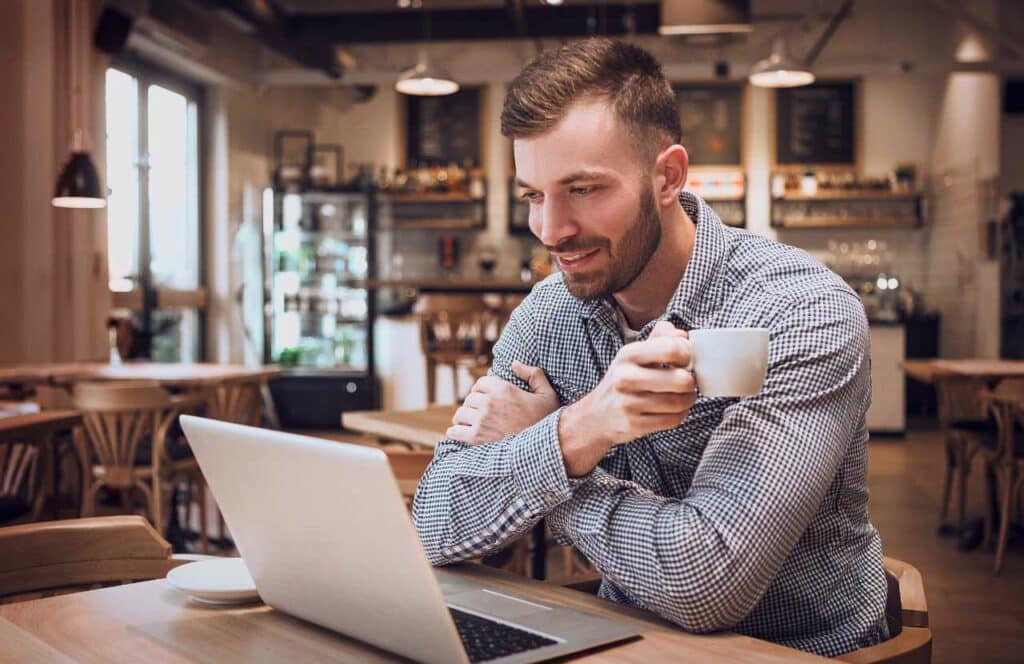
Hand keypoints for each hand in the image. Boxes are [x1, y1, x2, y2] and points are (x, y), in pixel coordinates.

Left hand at [446, 361, 559, 444]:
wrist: (543, 449)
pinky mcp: (475, 438)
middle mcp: (489, 402)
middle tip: (480, 414)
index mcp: (503, 389)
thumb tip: (515, 364)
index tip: (486, 398)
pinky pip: (454, 431)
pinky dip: (455, 432)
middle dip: (474, 405)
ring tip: (469, 423)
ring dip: (464, 418)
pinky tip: (459, 433)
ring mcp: (481, 420)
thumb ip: (534, 374)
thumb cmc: (546, 423)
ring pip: (460, 414)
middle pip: (470, 399)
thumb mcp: (548, 395)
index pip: (480, 383)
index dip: (482, 390)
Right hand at [559, 321, 695, 475]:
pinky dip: (680, 415)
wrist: (597, 415)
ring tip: (683, 396)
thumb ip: (660, 338)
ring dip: (688, 400)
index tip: (685, 361)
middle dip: (691, 382)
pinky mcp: (633, 424)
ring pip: (678, 402)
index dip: (687, 355)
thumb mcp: (635, 353)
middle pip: (680, 379)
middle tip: (687, 382)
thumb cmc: (623, 380)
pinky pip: (672, 420)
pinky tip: (674, 410)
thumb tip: (682, 335)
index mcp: (628, 354)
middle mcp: (625, 377)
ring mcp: (627, 403)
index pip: (671, 348)